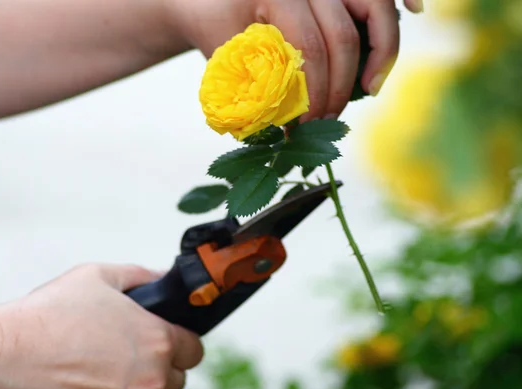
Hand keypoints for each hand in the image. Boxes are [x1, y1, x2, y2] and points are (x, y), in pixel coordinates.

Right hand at [0, 264, 203, 388]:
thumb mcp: (100, 276)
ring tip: (105, 364)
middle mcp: (151, 380)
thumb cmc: (50, 315)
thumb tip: (162, 277)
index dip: (180, 339)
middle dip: (161, 363)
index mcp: (157, 341)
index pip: (194, 349)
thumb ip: (141, 275)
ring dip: (139, 383)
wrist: (5, 356)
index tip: (165, 336)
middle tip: (131, 350)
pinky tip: (91, 381)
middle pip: (176, 377)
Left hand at [172, 0, 422, 119]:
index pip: (308, 47)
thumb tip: (285, 133)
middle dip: (342, 84)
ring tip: (373, 87)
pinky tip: (416, 11)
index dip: (314, 92)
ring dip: (383, 47)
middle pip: (344, 32)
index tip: (305, 125)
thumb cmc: (215, 27)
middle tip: (329, 117)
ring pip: (375, 3)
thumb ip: (257, 87)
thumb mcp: (227, 57)